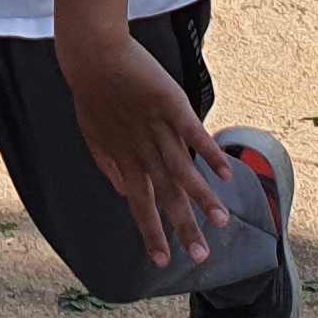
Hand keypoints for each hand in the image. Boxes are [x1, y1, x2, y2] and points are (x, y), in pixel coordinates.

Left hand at [55, 27, 237, 273]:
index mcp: (125, 160)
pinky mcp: (170, 105)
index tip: (164, 261)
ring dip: (203, 198)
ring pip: (183, 170)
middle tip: (202, 256)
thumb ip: (107, 164)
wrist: (93, 56)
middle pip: (166, 196)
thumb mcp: (93, 135)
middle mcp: (142, 151)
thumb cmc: (92, 94)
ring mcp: (157, 129)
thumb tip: (118, 190)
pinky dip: (208, 152)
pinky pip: (192, 133)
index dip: (152, 233)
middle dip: (184, 227)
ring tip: (222, 221)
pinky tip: (225, 173)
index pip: (140, 205)